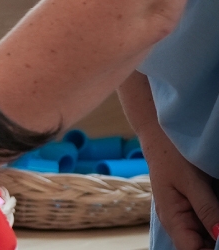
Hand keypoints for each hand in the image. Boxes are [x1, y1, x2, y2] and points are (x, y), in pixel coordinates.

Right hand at [147, 134, 218, 249]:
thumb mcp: (191, 181)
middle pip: (197, 247)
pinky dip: (215, 227)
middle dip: (215, 245)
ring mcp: (182, 215)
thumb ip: (206, 209)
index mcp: (173, 219)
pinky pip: (203, 226)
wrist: (159, 134)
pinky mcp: (190, 207)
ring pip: (202, 238)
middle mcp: (176, 222)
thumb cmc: (171, 154)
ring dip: (216, 237)